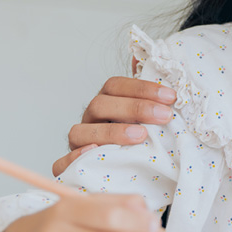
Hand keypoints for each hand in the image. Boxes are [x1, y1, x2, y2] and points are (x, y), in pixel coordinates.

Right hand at [53, 77, 176, 175]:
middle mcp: (90, 120)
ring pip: (80, 132)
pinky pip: (61, 163)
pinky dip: (73, 158)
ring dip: (111, 132)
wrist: (130, 175)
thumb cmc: (141, 139)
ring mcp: (78, 143)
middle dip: (134, 108)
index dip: (142, 88)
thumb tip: (141, 57)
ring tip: (141, 136)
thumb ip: (147, 89)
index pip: (115, 86)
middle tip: (163, 115)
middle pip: (100, 105)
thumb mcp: (149, 116)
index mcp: (106, 103)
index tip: (170, 97)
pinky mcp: (70, 168)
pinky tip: (94, 154)